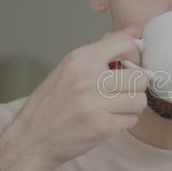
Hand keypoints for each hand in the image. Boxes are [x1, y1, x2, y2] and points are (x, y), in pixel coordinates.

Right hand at [0, 26, 148, 170]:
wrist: (31, 138)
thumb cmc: (52, 102)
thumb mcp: (70, 67)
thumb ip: (104, 48)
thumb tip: (135, 31)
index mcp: (80, 58)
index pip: (127, 44)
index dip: (134, 56)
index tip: (128, 65)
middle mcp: (88, 78)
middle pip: (140, 77)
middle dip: (135, 86)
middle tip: (121, 91)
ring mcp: (95, 103)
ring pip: (140, 100)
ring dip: (131, 106)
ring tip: (114, 107)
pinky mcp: (101, 127)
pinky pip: (132, 120)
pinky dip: (124, 121)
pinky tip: (108, 120)